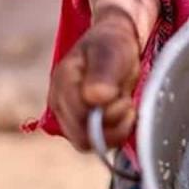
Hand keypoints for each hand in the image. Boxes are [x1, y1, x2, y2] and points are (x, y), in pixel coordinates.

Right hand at [49, 8, 140, 150]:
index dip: (106, 115)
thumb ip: (102, 74)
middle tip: (127, 104)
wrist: (116, 44)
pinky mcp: (83, 125)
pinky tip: (125, 114)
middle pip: (83, 138)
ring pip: (92, 143)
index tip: (123, 98)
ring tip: (126, 105)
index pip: (79, 118)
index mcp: (63, 83)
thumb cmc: (111, 45)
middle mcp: (61, 104)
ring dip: (116, 129)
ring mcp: (70, 116)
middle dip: (112, 125)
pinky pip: (100, 142)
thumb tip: (95, 98)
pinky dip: (117, 132)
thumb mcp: (109, 52)